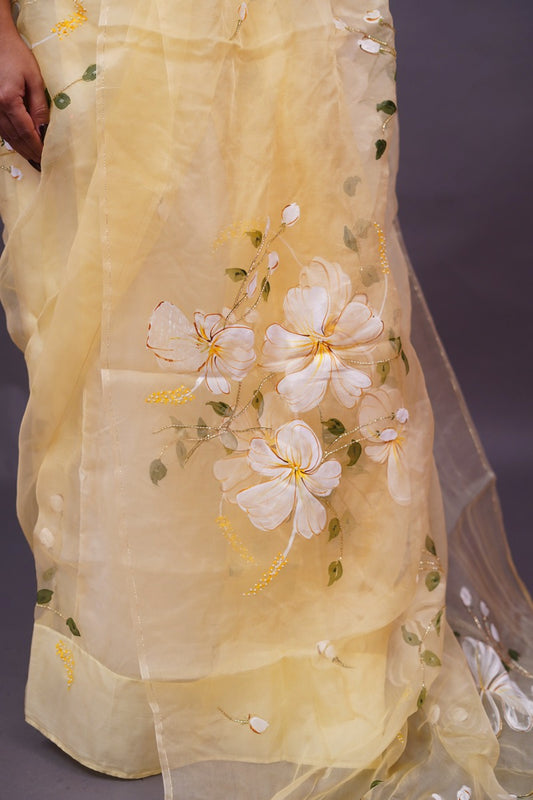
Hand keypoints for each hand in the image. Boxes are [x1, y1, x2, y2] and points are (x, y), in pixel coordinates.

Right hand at [0, 27, 48, 163]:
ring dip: (20, 148)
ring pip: (6, 136)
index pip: (27, 132)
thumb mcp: (34, 79)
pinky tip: (20, 145)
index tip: (46, 158)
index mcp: (8, 101)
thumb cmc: (17, 56)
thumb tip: (45, 130)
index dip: (37, 147)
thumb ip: (39, 107)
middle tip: (41, 164)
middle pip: (15, 138)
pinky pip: (0, 128)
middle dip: (29, 152)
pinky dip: (11, 139)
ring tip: (33, 159)